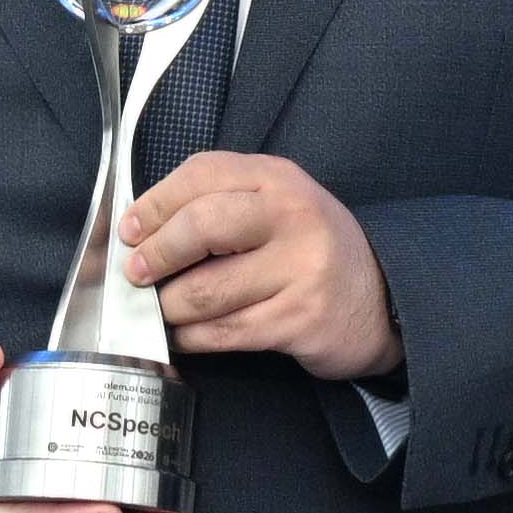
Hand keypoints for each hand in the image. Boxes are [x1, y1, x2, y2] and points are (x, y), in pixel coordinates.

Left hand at [123, 152, 402, 380]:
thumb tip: (141, 231)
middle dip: (156, 255)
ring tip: (163, 311)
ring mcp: (301, 269)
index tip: (129, 231)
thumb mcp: (278, 207)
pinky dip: (190, 338)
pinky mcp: (298, 319)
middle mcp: (294, 217)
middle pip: (200, 227)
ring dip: (168, 308)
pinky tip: (186, 336)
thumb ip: (222, 204)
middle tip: (137, 275)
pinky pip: (222, 333)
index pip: (202, 174)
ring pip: (203, 291)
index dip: (153, 204)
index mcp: (280, 179)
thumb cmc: (312, 252)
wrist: (383, 301)